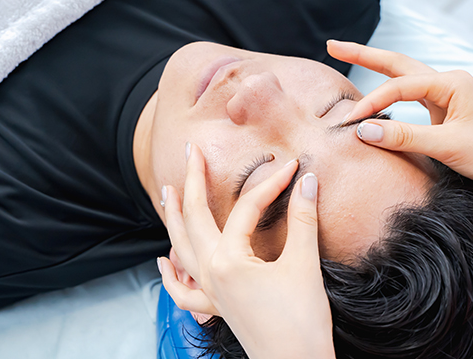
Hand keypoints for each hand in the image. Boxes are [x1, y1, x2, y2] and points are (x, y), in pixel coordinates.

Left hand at [158, 143, 334, 358]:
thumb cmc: (301, 322)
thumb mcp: (304, 265)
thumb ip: (304, 219)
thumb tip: (307, 180)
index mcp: (229, 259)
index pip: (248, 208)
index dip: (271, 183)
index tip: (291, 166)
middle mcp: (210, 272)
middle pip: (194, 217)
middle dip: (192, 181)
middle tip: (191, 151)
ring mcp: (209, 290)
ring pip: (181, 246)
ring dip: (173, 217)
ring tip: (166, 191)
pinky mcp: (215, 307)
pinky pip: (182, 289)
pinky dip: (170, 273)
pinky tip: (165, 260)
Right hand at [327, 40, 472, 291]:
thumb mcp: (448, 146)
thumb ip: (404, 137)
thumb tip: (362, 130)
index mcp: (452, 83)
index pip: (398, 86)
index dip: (371, 102)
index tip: (348, 122)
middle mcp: (449, 84)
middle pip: (398, 64)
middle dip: (365, 55)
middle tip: (333, 46)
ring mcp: (448, 97)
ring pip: (404, 78)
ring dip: (376, 69)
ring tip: (349, 56)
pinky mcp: (446, 114)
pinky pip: (411, 98)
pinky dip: (390, 94)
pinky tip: (380, 94)